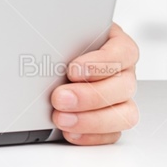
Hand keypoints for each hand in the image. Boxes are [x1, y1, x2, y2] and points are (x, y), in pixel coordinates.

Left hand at [50, 21, 138, 144]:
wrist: (52, 53)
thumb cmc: (62, 38)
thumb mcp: (63, 30)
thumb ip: (62, 36)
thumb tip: (42, 43)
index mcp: (117, 44)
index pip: (123, 52)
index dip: (100, 63)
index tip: (72, 69)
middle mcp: (123, 72)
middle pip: (123, 87)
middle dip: (89, 95)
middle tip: (60, 97)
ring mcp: (120, 97)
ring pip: (124, 114)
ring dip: (91, 120)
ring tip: (61, 118)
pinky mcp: (112, 119)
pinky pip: (112, 134)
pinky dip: (91, 135)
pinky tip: (70, 132)